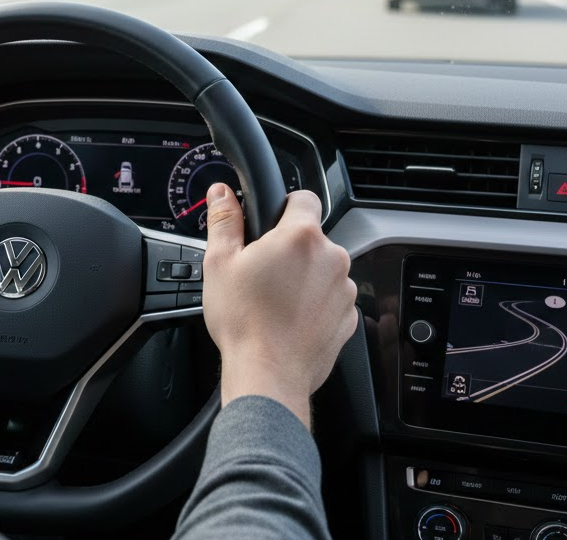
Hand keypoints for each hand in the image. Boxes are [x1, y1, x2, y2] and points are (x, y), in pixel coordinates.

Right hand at [201, 184, 356, 427]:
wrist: (268, 375)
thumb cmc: (243, 320)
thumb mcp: (219, 262)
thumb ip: (224, 220)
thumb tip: (221, 193)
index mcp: (300, 236)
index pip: (304, 198)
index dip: (284, 206)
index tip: (270, 224)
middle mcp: (331, 257)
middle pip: (312, 237)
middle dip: (289, 248)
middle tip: (261, 270)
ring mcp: (343, 289)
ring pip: (322, 268)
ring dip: (303, 276)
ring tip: (274, 298)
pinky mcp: (348, 317)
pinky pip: (330, 298)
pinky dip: (313, 303)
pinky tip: (288, 317)